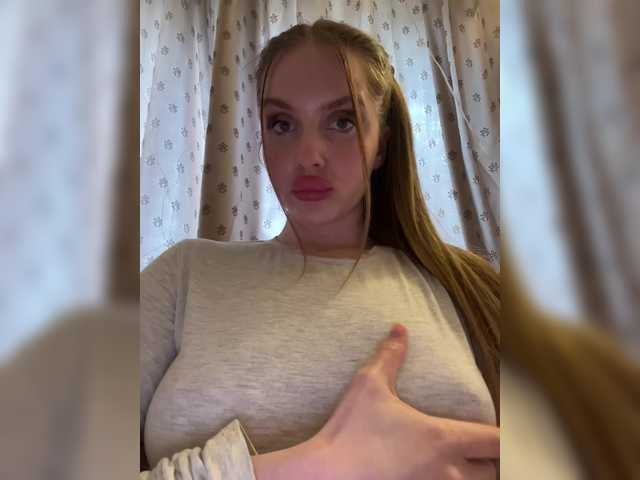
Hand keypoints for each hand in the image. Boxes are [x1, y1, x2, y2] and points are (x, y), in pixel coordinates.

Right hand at [308, 323, 498, 479]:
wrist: (326, 473)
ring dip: (476, 476)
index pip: (497, 441)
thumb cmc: (350, 430)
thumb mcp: (369, 384)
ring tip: (467, 464)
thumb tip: (400, 329)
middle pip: (494, 472)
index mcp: (442, 437)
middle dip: (494, 460)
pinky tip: (439, 474)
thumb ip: (390, 355)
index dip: (507, 436)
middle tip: (486, 448)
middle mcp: (445, 469)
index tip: (504, 430)